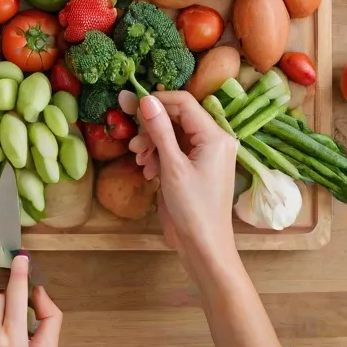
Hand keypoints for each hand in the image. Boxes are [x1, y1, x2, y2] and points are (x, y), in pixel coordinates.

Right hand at [120, 90, 237, 280]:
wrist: (204, 247)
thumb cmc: (193, 208)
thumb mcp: (172, 167)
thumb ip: (159, 130)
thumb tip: (146, 100)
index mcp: (215, 135)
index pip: (184, 103)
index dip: (157, 102)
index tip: (130, 107)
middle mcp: (214, 140)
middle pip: (178, 118)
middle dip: (153, 127)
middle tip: (134, 142)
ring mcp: (206, 155)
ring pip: (174, 134)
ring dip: (153, 143)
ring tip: (139, 158)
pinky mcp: (196, 168)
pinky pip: (175, 150)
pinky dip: (159, 156)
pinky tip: (148, 170)